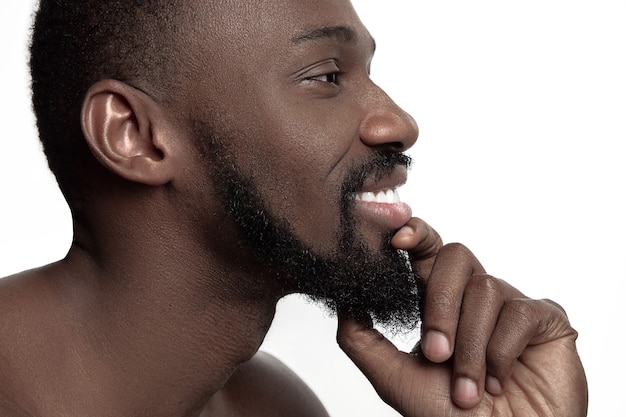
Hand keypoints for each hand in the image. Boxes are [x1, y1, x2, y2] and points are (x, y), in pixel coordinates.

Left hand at [337, 218, 587, 415]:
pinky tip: (500, 381)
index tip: (396, 237)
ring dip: (470, 346)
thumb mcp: (393, 376)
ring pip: (485, 288)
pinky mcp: (545, 319)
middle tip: (436, 354)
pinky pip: (518, 312)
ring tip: (469, 389)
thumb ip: (361, 337)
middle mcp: (474, 296)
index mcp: (439, 301)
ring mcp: (510, 305)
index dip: (415, 233)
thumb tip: (344, 297)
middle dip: (440, 305)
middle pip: (455, 256)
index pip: (427, 250)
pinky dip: (501, 353)